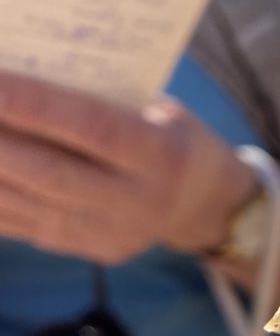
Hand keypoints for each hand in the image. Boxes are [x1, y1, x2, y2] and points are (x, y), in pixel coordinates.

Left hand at [0, 71, 255, 263]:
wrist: (205, 204)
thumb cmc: (170, 138)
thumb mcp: (158, 111)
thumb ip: (102, 103)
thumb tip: (19, 85)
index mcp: (163, 156)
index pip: (93, 129)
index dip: (37, 106)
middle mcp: (140, 201)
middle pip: (53, 175)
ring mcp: (116, 234)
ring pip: (31, 206)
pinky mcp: (93, 251)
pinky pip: (26, 228)